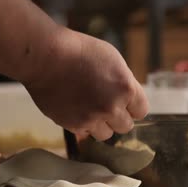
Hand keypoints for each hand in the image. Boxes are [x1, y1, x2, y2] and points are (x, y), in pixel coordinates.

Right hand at [24, 28, 148, 140]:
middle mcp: (111, 107)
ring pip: (106, 134)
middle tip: (105, 105)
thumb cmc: (78, 51)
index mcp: (125, 88)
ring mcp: (92, 119)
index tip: (124, 102)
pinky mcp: (73, 125)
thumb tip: (128, 99)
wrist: (46, 57)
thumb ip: (124, 82)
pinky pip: (85, 132)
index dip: (132, 105)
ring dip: (100, 124)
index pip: (141, 111)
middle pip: (125, 126)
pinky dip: (82, 123)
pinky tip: (75, 108)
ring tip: (89, 109)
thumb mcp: (112, 58)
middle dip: (117, 117)